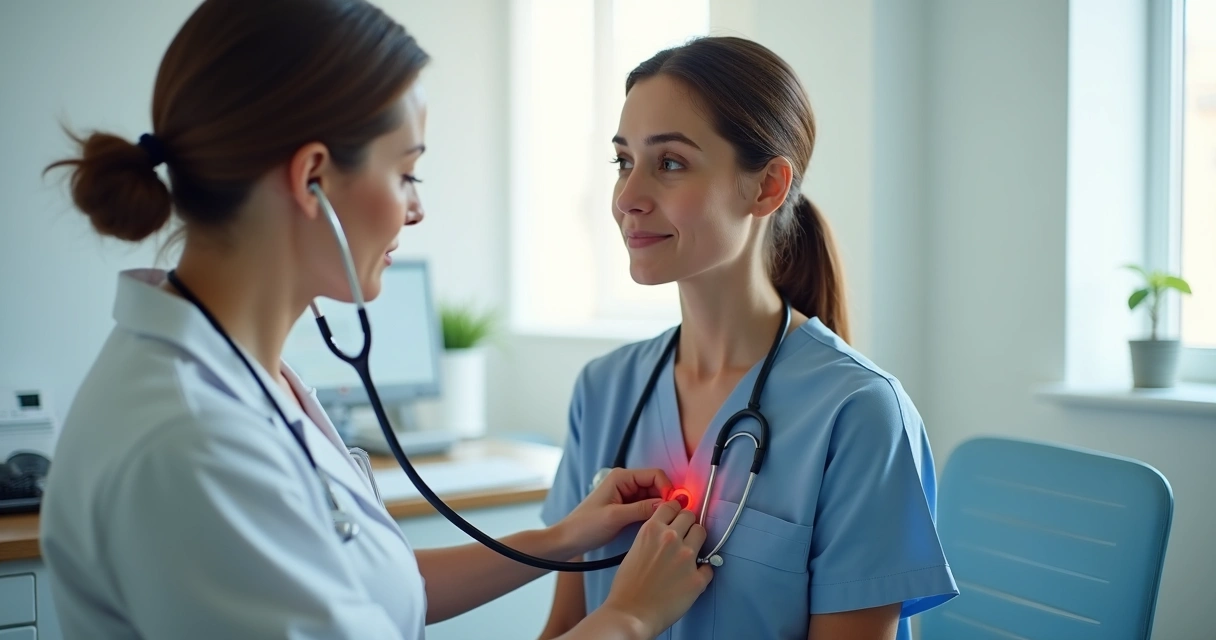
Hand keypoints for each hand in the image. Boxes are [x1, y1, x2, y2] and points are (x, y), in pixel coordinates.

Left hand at [554, 468, 672, 555]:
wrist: (568, 540)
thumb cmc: (586, 526)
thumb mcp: (615, 517)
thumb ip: (642, 509)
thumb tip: (668, 504)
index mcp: (621, 477)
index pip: (655, 475)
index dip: (667, 488)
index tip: (674, 506)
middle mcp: (626, 482)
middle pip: (656, 485)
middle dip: (666, 498)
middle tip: (673, 517)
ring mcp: (626, 495)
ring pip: (653, 497)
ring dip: (660, 507)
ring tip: (666, 523)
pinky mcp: (627, 507)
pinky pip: (647, 506)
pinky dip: (653, 514)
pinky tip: (656, 525)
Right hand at [602, 500, 713, 636]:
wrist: (630, 613)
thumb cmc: (626, 586)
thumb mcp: (634, 549)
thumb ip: (651, 537)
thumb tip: (665, 534)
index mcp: (652, 530)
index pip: (672, 505)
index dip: (676, 510)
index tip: (677, 514)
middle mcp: (671, 538)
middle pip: (690, 516)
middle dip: (687, 524)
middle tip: (684, 535)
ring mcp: (687, 557)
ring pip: (702, 533)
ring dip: (697, 541)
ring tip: (689, 553)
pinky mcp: (697, 578)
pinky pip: (709, 566)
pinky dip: (702, 571)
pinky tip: (692, 577)